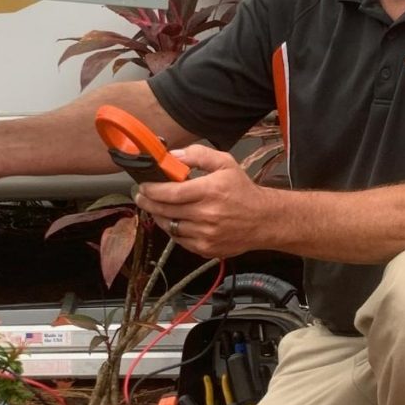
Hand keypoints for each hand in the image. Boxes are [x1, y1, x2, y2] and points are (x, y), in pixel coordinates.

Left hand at [135, 145, 271, 257]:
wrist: (263, 220)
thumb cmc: (243, 191)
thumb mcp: (225, 163)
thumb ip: (198, 155)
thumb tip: (173, 156)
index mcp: (210, 191)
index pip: (170, 193)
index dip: (151, 190)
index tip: (143, 185)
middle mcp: (207, 215)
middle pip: (165, 210)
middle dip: (148, 202)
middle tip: (141, 195)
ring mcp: (206, 234)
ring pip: (169, 226)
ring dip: (159, 216)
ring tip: (156, 206)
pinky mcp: (206, 248)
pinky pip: (179, 240)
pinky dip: (172, 229)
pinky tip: (173, 219)